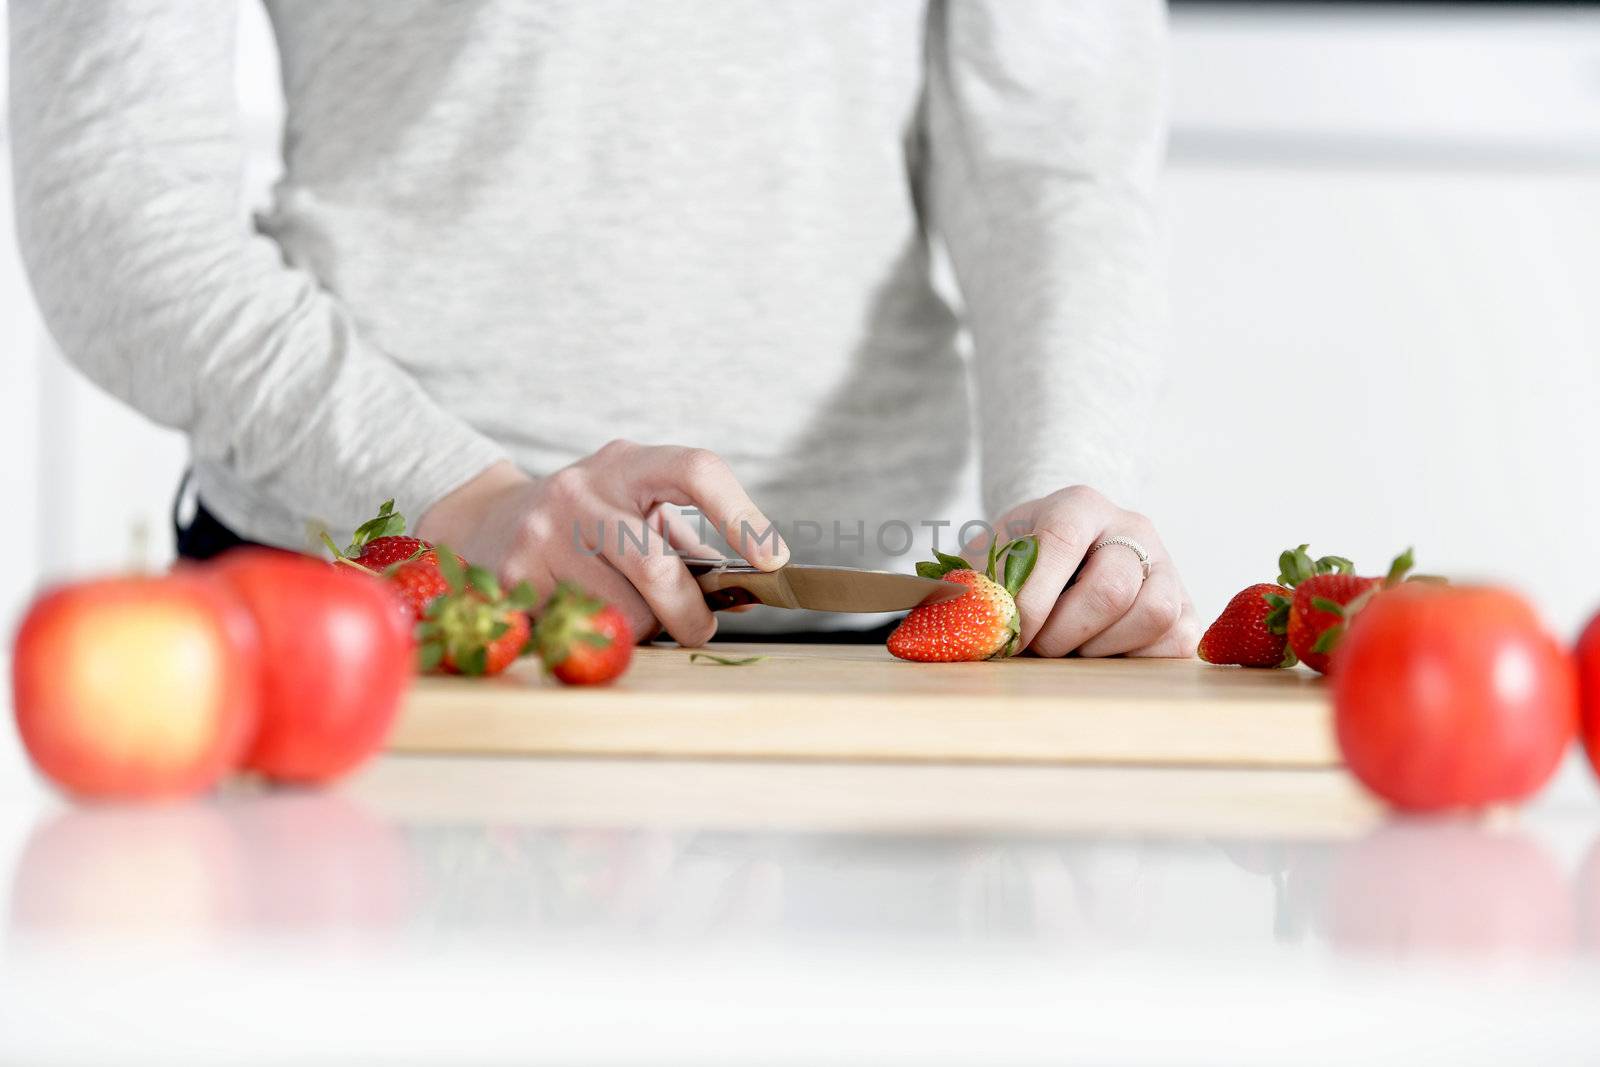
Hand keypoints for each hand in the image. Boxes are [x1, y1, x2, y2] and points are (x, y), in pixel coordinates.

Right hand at [416, 442, 788, 645]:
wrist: (488, 522)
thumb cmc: (586, 523)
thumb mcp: (634, 509)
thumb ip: (687, 545)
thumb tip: (748, 591)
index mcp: (626, 464)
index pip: (696, 470)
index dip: (740, 514)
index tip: (770, 558)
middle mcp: (581, 490)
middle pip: (656, 567)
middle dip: (687, 612)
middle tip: (698, 627)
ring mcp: (541, 534)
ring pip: (620, 612)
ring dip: (638, 628)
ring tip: (623, 611)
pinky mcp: (515, 579)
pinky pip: (581, 630)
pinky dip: (597, 637)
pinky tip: (585, 616)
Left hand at [968, 486, 1199, 657]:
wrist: (1062, 567)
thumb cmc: (1019, 568)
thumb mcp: (987, 565)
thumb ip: (968, 587)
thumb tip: (942, 623)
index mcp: (1078, 505)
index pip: (1060, 540)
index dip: (1033, 598)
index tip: (1011, 634)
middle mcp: (1131, 528)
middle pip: (1111, 587)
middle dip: (1065, 633)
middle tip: (1038, 647)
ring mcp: (1166, 565)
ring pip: (1152, 613)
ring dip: (1101, 648)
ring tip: (1070, 650)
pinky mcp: (1186, 607)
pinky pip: (1176, 640)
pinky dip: (1134, 659)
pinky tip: (1100, 654)